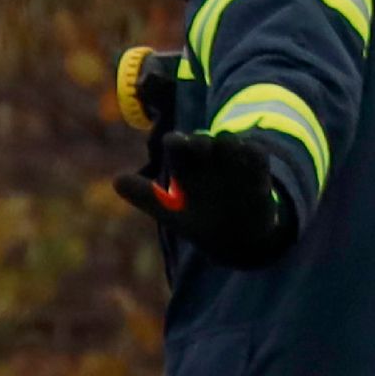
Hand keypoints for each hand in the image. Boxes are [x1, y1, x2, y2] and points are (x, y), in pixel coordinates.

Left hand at [114, 129, 297, 269]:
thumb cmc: (196, 216)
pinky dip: (255, 157)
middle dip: (201, 142)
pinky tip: (253, 157)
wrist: (233, 234)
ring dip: (229, 144)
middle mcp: (209, 157)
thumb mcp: (167, 210)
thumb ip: (144, 195)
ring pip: (232, 145)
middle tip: (199, 142)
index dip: (176, 142)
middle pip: (204, 143)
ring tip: (227, 141)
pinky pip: (258, 159)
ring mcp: (234, 162)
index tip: (172, 141)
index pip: (178, 146)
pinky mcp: (258, 171)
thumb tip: (116, 180)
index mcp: (185, 163)